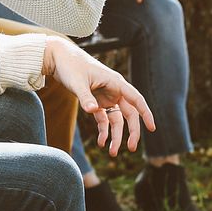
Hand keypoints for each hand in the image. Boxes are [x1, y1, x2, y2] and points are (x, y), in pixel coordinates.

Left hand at [42, 36, 154, 155]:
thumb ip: (86, 97)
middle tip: (131, 148)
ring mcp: (105, 96)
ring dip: (116, 135)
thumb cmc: (71, 66)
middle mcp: (113, 90)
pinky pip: (104, 119)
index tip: (152, 128)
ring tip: (111, 152)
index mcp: (115, 82)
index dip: (145, 113)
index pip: (136, 99)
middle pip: (129, 113)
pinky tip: (101, 142)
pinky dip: (103, 131)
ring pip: (116, 119)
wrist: (59, 58)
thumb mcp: (77, 82)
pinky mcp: (95, 101)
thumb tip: (93, 111)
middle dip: (131, 131)